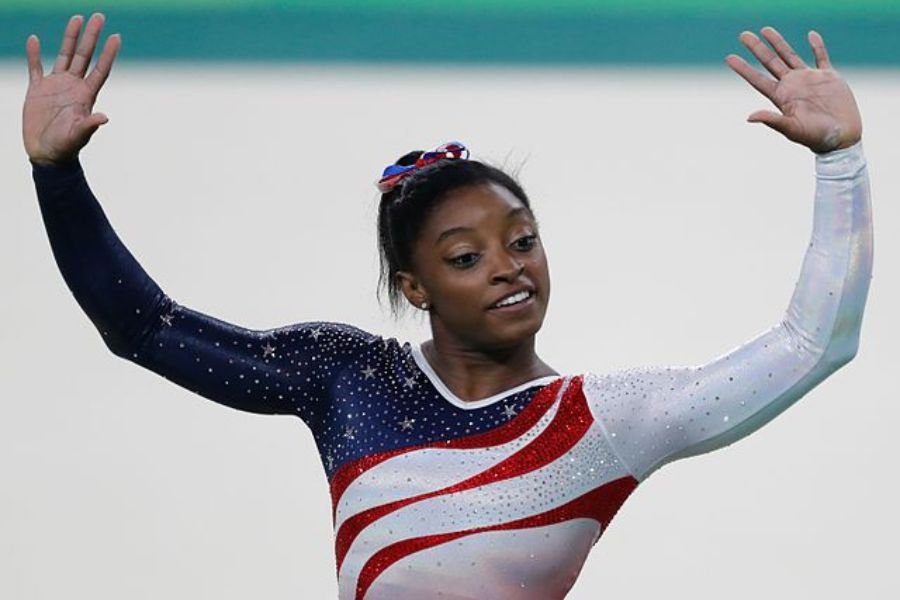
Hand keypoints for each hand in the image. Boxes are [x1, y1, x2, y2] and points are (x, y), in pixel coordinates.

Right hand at [23, 13, 120, 165]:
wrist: (46, 154)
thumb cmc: (65, 147)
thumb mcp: (78, 136)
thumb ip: (90, 125)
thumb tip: (104, 117)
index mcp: (85, 95)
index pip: (100, 69)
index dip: (108, 53)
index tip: (116, 36)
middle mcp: (73, 86)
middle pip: (85, 56)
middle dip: (91, 36)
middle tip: (99, 16)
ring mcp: (56, 86)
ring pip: (65, 55)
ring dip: (70, 37)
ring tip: (76, 18)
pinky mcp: (38, 90)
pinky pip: (35, 67)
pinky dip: (34, 54)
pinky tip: (35, 40)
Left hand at [726, 27, 861, 152]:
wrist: (842, 137)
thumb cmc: (815, 138)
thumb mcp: (791, 129)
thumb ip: (772, 120)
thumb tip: (749, 117)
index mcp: (781, 97)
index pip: (757, 79)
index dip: (743, 68)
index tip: (729, 58)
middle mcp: (792, 86)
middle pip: (770, 62)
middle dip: (757, 48)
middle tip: (743, 35)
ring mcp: (809, 80)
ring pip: (790, 56)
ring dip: (778, 43)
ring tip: (765, 29)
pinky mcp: (828, 77)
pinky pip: (821, 57)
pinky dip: (817, 45)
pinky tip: (810, 35)